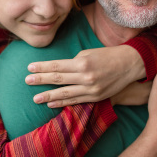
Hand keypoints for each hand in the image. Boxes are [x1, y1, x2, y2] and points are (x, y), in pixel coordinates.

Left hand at [25, 45, 145, 107]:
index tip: (29, 68)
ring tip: (35, 98)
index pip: (57, 66)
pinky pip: (75, 101)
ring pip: (65, 93)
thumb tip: (59, 70)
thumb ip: (73, 62)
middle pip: (58, 79)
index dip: (42, 67)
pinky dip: (62, 103)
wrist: (129, 65)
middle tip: (26, 81)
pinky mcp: (96, 97)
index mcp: (83, 62)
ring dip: (48, 96)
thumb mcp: (89, 53)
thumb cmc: (107, 55)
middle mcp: (86, 76)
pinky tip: (51, 103)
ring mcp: (91, 89)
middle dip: (41, 80)